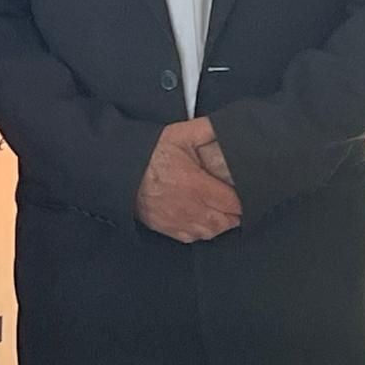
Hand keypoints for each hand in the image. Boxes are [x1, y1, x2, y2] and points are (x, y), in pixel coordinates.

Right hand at [135, 117, 240, 243]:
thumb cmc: (148, 154)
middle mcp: (190, 208)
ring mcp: (179, 221)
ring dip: (221, 223)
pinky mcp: (167, 228)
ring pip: (212, 232)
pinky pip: (194, 238)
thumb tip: (227, 126)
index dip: (244, 199)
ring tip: (223, 211)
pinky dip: (202, 231)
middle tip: (235, 201)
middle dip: (235, 212)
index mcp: (197, 186)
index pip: (234, 203)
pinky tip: (203, 219)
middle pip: (227, 221)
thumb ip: (207, 131)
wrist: (120, 170)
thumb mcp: (179, 134)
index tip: (244, 192)